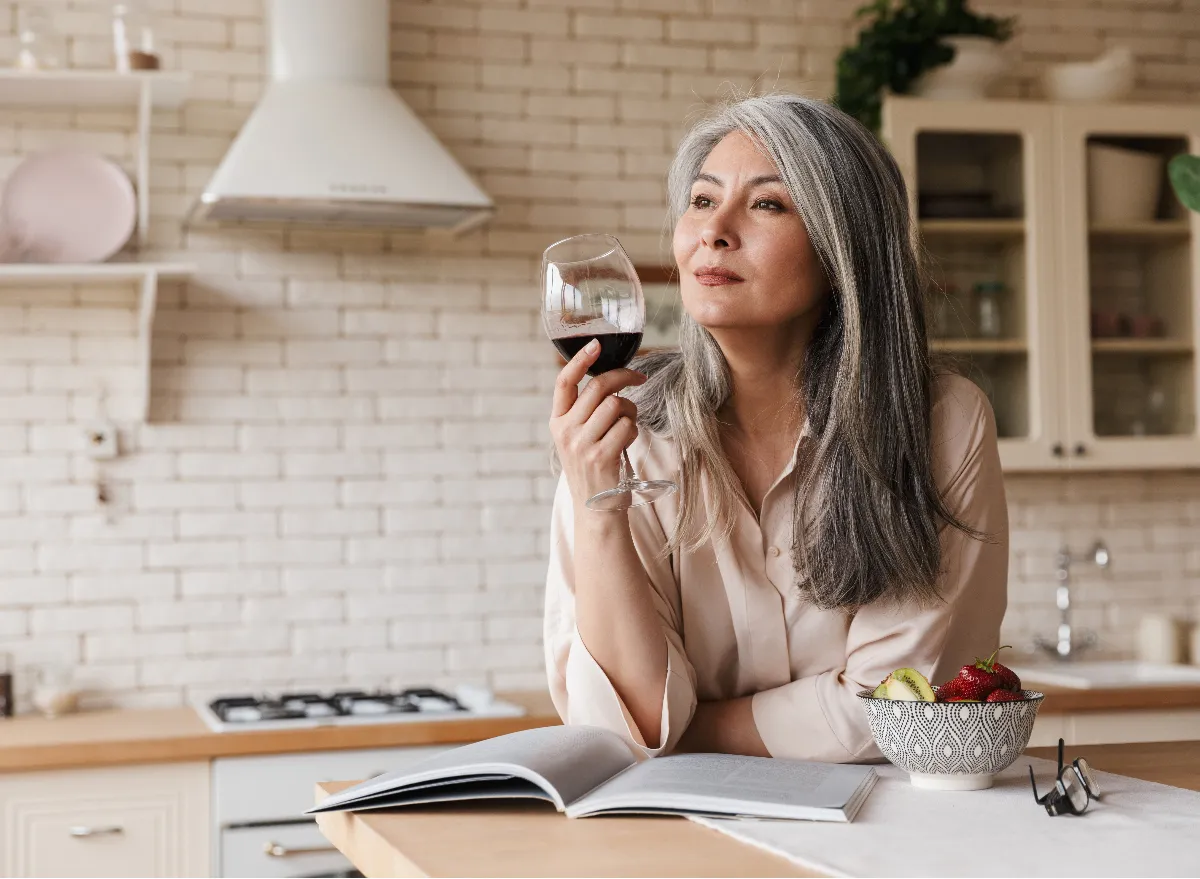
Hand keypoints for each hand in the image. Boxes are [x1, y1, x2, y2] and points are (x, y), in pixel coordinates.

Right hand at [549, 339, 645, 508]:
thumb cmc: (593, 468)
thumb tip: (611, 379)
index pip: (564, 382)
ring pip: (616, 405)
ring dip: (630, 410)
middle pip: (598, 387)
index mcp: (557, 422)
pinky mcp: (601, 457)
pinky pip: (626, 426)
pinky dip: (633, 430)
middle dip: (624, 377)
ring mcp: (582, 445)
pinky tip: (628, 441)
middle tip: (640, 378)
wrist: (595, 510)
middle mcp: (565, 431)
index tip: (596, 344)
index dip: (579, 359)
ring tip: (628, 423)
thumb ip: (585, 412)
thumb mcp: (577, 438)